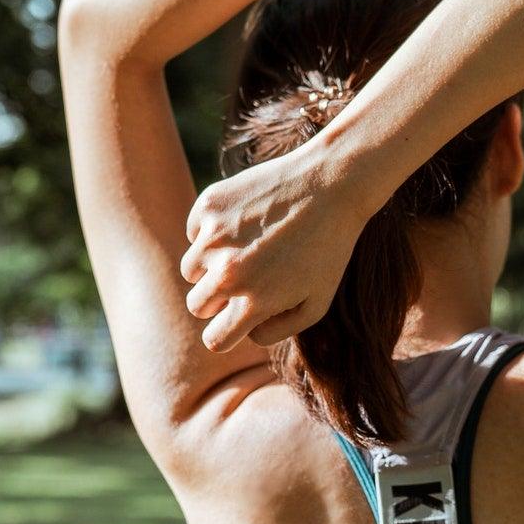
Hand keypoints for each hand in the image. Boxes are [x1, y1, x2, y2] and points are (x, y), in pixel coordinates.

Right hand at [179, 144, 366, 352]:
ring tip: (247, 249)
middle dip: (217, 300)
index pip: (214, 340)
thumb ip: (278, 330)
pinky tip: (244, 221)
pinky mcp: (209, 205)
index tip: (234, 321)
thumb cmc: (328, 248)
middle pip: (197, 305)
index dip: (224, 334)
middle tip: (246, 279)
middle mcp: (228, 273)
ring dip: (211, 266)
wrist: (332, 183)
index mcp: (253, 303)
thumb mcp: (317, 303)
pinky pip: (195, 232)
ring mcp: (214, 237)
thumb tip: (245, 334)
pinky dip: (211, 232)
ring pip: (191, 270)